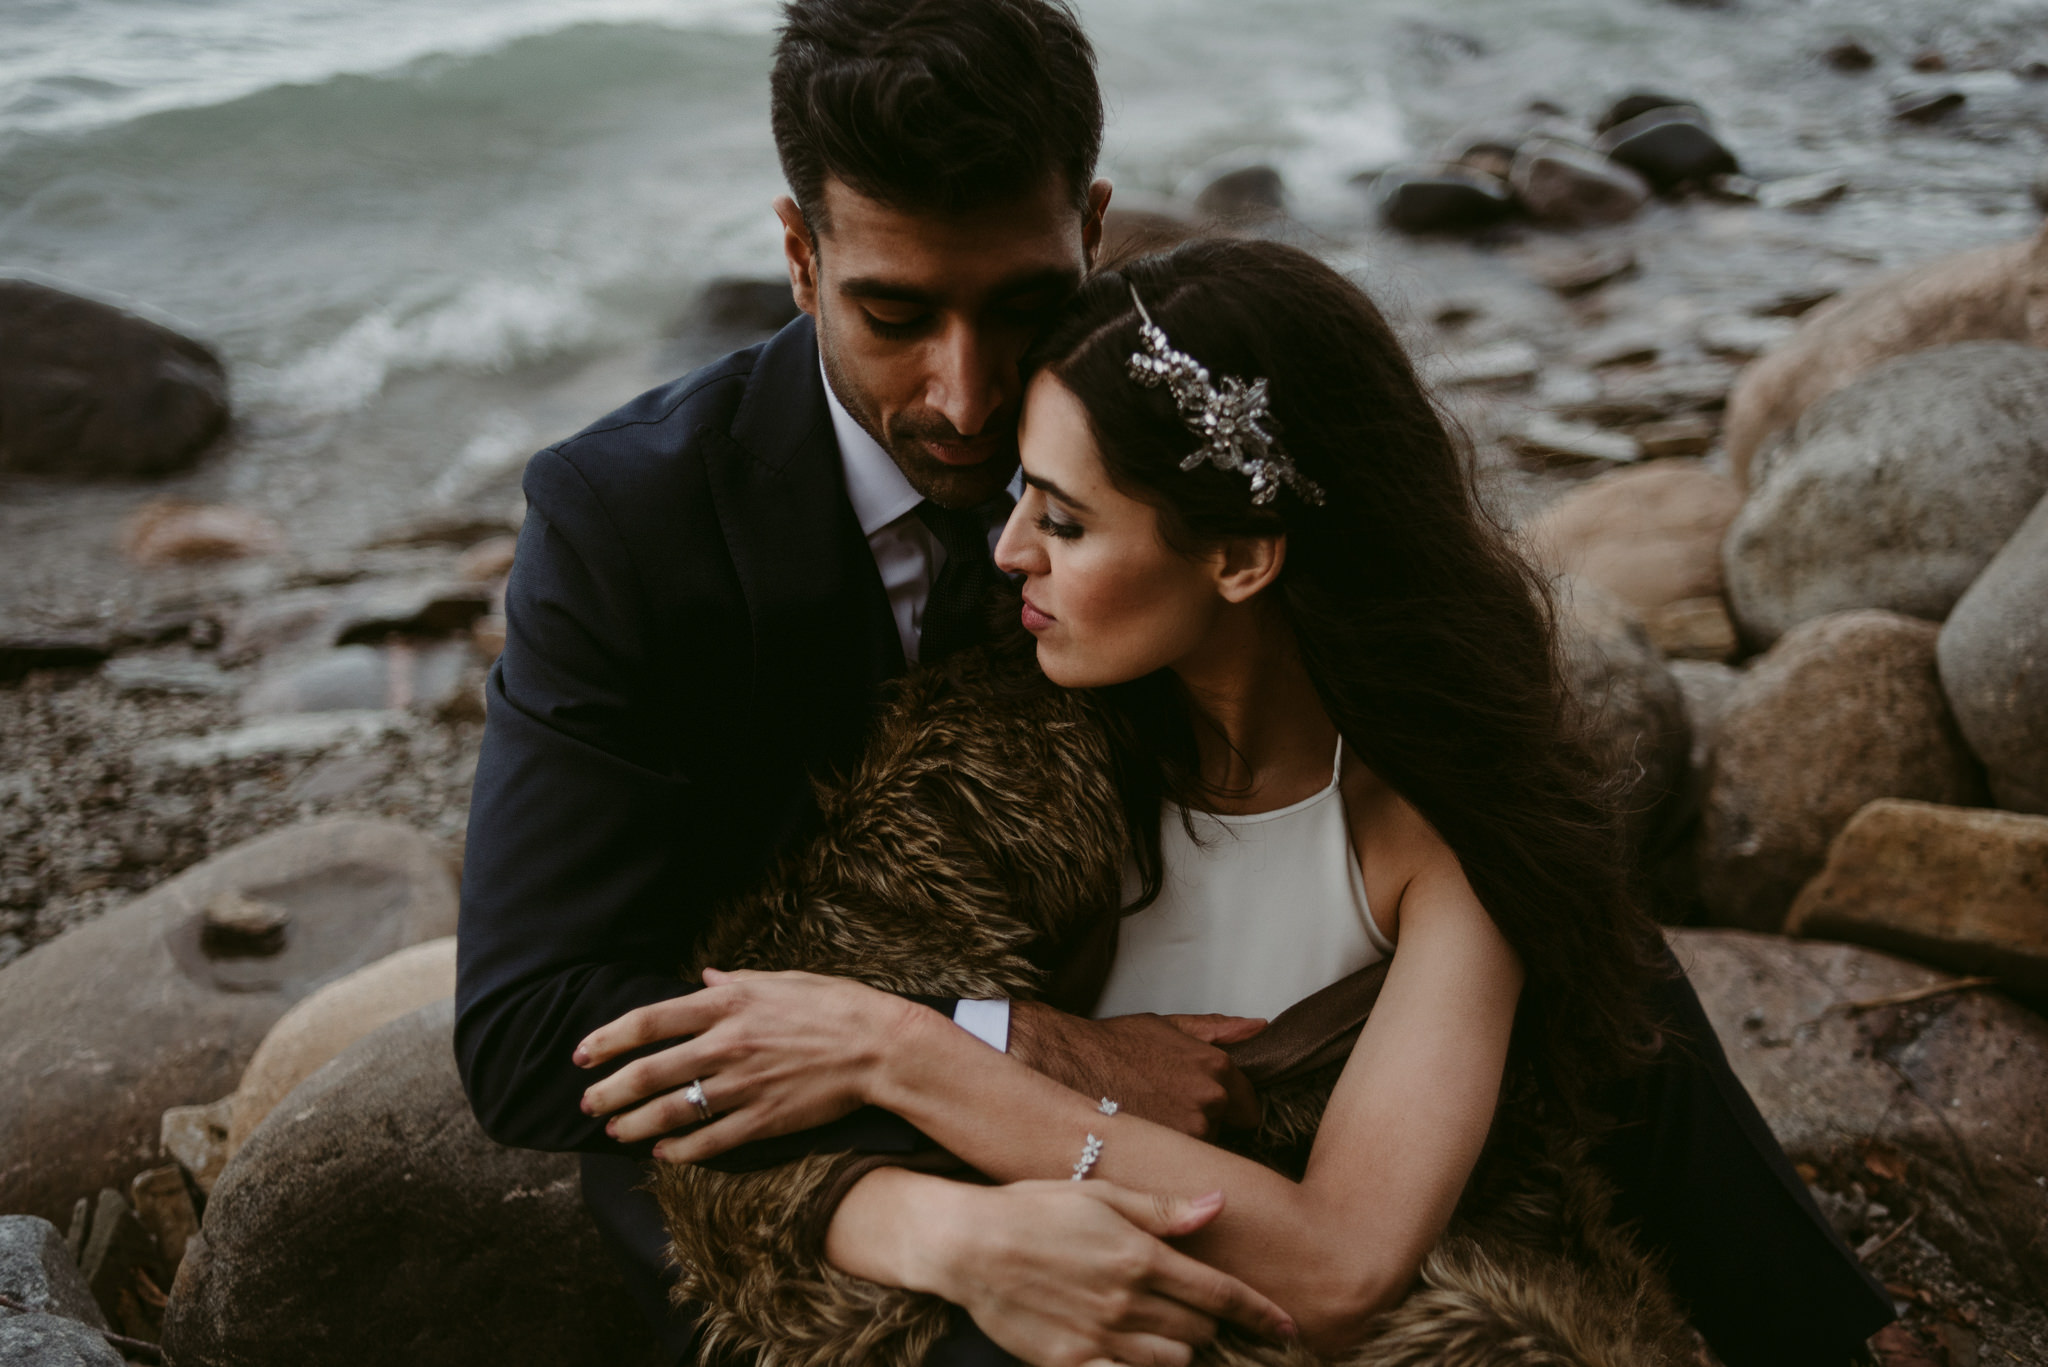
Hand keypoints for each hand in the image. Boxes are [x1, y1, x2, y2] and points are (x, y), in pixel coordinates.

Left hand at [574, 968, 921, 1154]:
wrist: (880, 1046)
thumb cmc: (835, 1005)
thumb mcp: (783, 979)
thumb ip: (737, 980)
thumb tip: (704, 974)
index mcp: (728, 1002)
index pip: (648, 1021)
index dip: (607, 1039)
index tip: (582, 1054)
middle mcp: (726, 1044)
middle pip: (648, 1073)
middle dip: (608, 1092)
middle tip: (587, 1104)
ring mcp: (743, 1084)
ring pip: (670, 1111)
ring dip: (633, 1125)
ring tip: (614, 1132)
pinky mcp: (763, 1119)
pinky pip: (709, 1141)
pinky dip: (679, 1150)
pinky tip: (662, 1153)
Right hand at [883, 1178, 1294, 1366]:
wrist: (968, 1244)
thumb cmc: (1035, 1208)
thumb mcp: (1102, 1193)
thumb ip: (1164, 1210)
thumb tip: (1219, 1205)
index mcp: (1141, 1257)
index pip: (1220, 1293)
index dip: (1260, 1314)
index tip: (1289, 1328)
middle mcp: (1128, 1301)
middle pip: (1200, 1330)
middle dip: (1213, 1325)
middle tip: (1207, 1316)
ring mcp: (1101, 1338)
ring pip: (1172, 1362)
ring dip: (1182, 1350)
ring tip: (1173, 1333)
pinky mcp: (1072, 1364)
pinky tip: (1141, 1356)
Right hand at [1009, 1004, 1263, 1138]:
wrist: (1066, 1063)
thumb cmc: (1114, 1045)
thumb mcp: (1168, 1026)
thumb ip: (1218, 1029)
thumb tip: (1258, 1027)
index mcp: (1217, 1069)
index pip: (1249, 1108)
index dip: (1228, 1110)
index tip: (1205, 1109)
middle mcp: (1210, 1101)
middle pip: (1223, 1131)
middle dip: (1204, 1125)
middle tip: (1167, 1113)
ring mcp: (1188, 1131)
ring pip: (1200, 1150)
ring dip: (1183, 1142)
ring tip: (1151, 1125)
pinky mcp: (1164, 1155)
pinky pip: (1178, 1167)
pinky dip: (1165, 1160)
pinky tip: (1143, 1143)